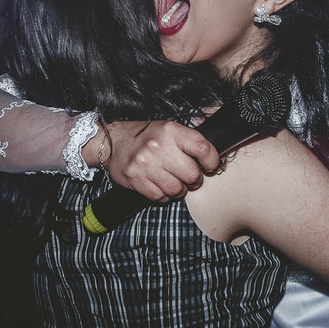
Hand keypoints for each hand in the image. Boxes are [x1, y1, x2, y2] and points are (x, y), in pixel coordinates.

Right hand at [98, 120, 221, 202]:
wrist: (114, 142)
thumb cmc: (147, 137)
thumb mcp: (169, 130)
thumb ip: (190, 142)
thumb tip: (214, 159)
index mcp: (171, 131)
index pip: (202, 149)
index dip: (212, 161)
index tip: (210, 166)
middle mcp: (159, 147)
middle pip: (192, 174)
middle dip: (194, 179)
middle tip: (190, 177)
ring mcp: (146, 164)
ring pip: (177, 189)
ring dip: (180, 190)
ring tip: (174, 181)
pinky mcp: (136, 180)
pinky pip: (160, 197)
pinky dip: (165, 196)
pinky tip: (161, 186)